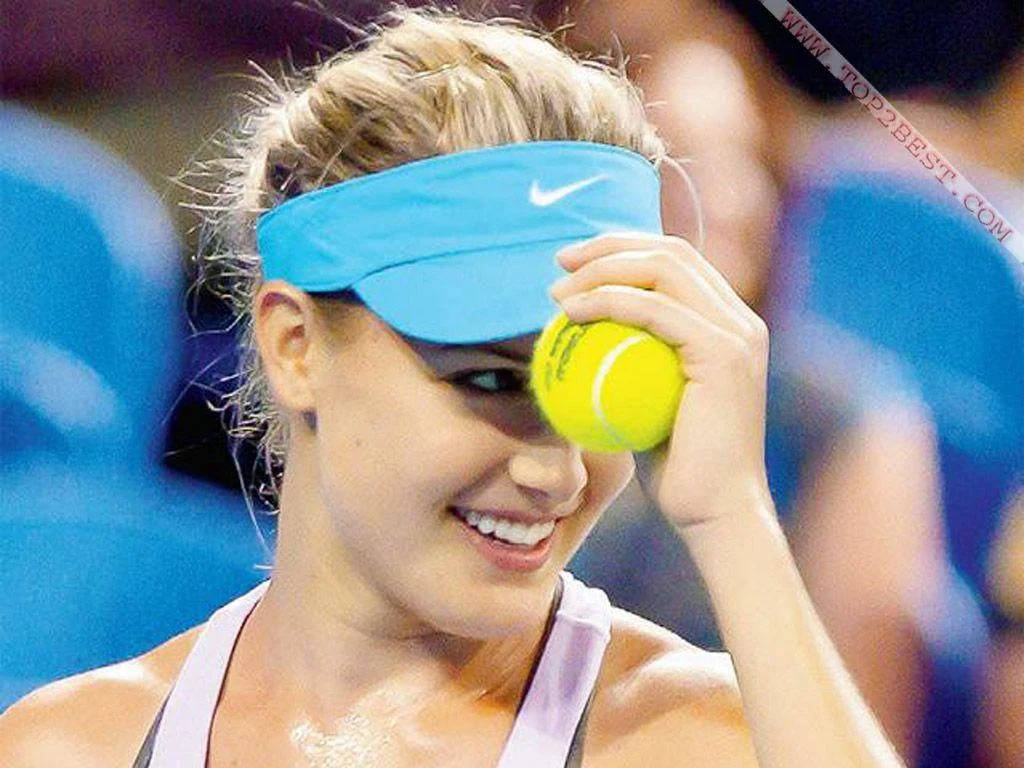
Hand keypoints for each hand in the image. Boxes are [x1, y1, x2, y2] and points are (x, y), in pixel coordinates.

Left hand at [549, 232, 771, 532]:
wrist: (714, 512)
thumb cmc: (676, 469)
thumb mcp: (645, 405)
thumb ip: (631, 364)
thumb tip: (581, 337)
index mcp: (727, 324)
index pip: (674, 261)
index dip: (621, 248)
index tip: (570, 266)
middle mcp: (739, 320)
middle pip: (670, 252)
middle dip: (608, 246)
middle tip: (559, 264)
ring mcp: (737, 333)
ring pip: (664, 270)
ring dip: (603, 270)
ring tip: (558, 292)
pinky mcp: (724, 353)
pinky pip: (657, 311)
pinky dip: (608, 302)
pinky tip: (571, 314)